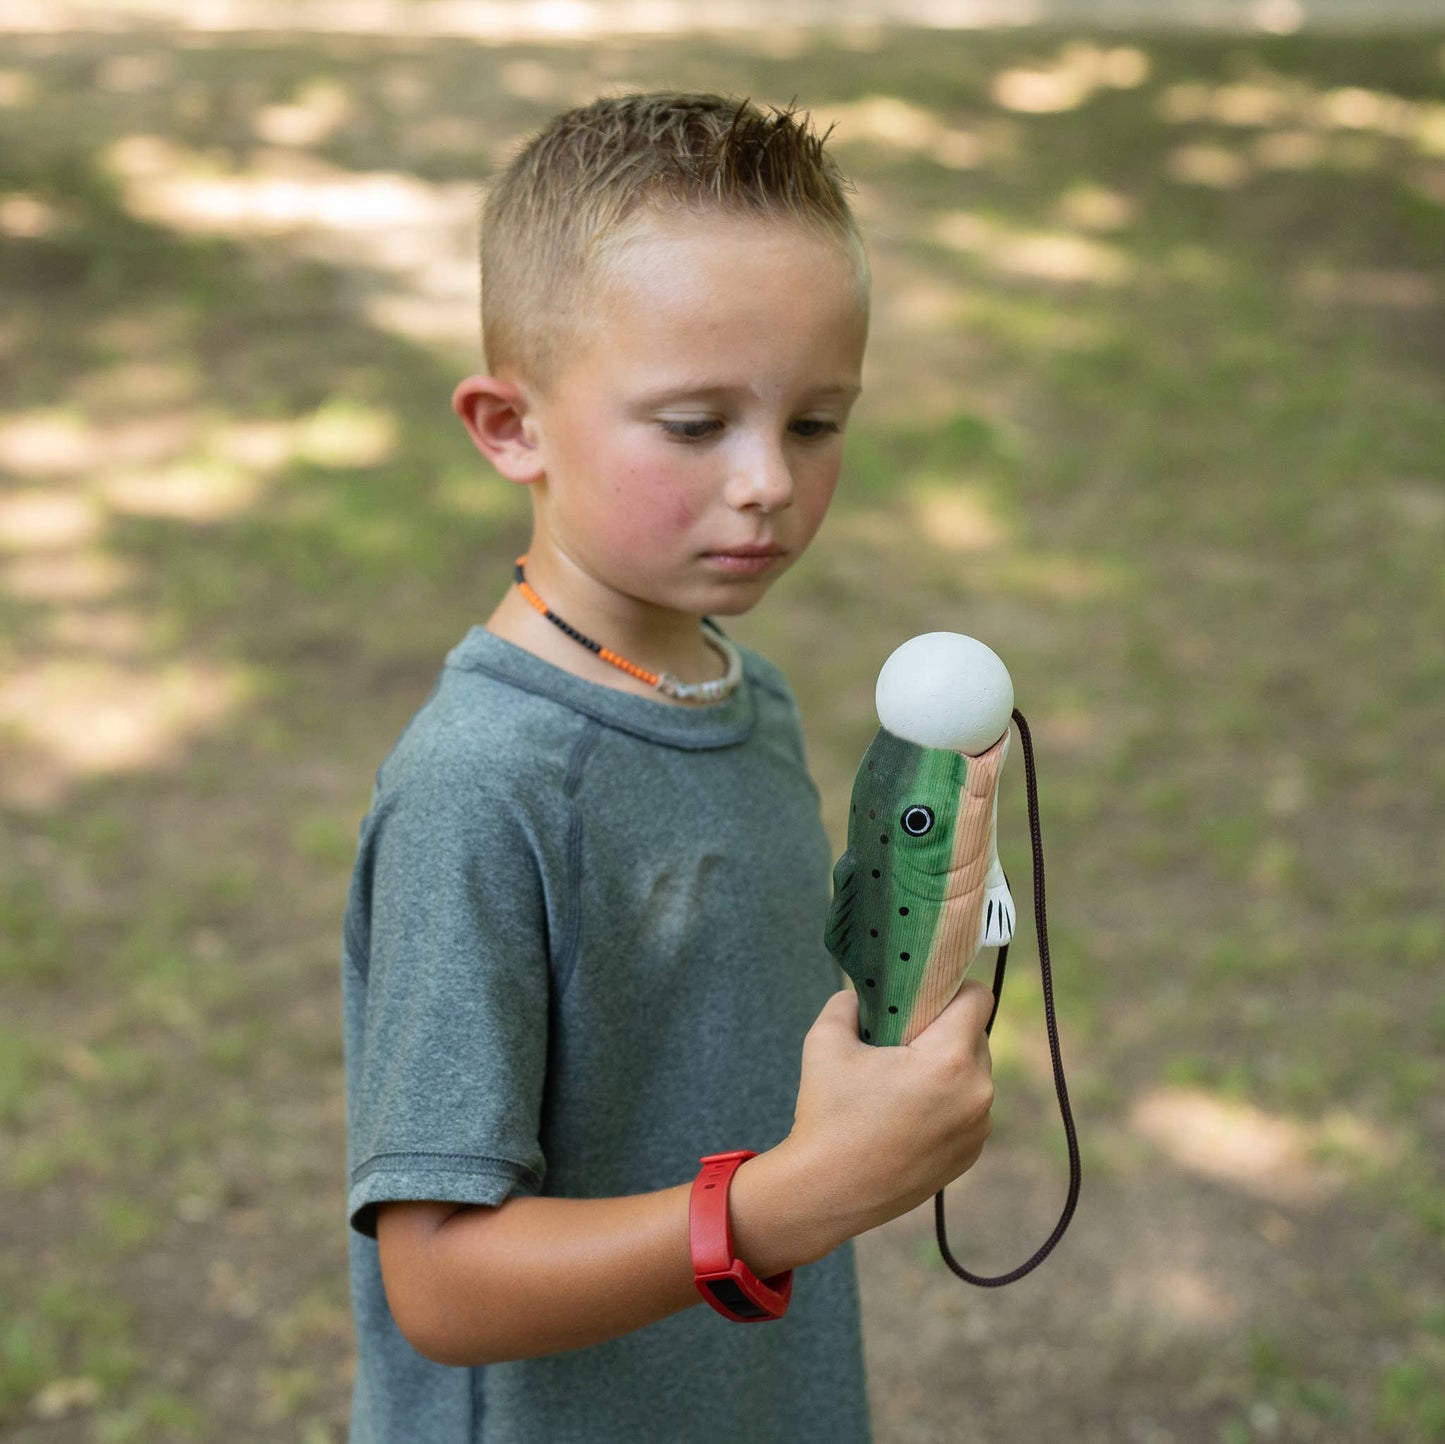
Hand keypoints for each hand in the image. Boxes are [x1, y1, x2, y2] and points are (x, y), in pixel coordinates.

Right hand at [781, 982, 994, 1250]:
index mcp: (949, 1060)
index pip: (978, 998)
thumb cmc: (827, 1115)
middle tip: (902, 1038)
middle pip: (976, 1034)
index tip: (924, 994)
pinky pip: (969, 1108)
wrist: (827, 1193)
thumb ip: (847, 1002)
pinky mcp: (970, 1155)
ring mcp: (978, 1129)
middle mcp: (976, 1093)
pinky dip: (947, 1101)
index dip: (953, 987)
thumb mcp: (826, 1042)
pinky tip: (906, 1112)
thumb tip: (861, 993)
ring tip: (901, 1080)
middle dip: (944, 1028)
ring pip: (974, 1072)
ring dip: (947, 1066)